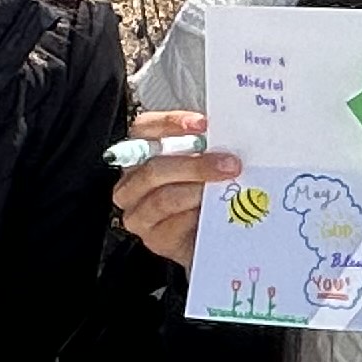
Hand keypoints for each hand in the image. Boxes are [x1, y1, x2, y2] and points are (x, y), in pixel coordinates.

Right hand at [109, 110, 237, 270]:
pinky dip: (196, 214)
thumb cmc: (202, 192)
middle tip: (229, 164)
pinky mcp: (154, 239)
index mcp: (140, 154)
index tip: (203, 124)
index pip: (144, 129)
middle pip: (154, 168)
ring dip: (198, 190)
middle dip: (195, 164)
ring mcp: (139, 213)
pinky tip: (215, 209)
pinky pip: (173, 224)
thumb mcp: (202, 163)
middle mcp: (131, 183)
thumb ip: (206, 147)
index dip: (171, 123)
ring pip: (163, 198)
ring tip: (225, 186)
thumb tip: (228, 135)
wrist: (208, 235)